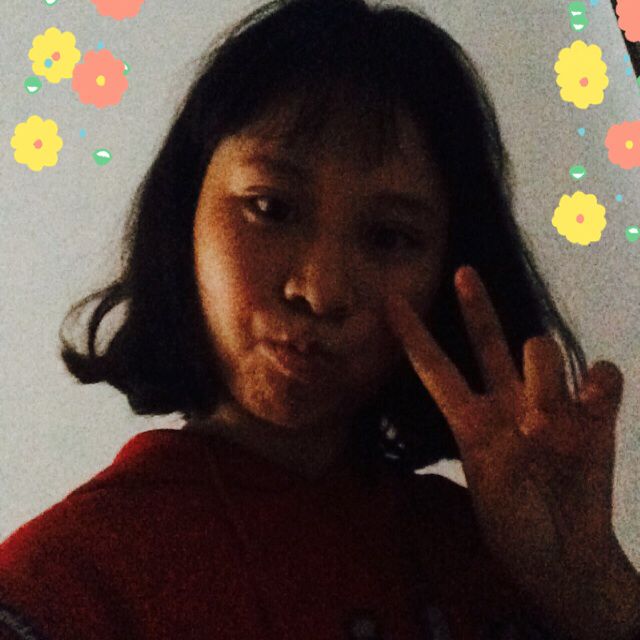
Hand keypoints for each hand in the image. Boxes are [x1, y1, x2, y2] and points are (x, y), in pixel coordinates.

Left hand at [384, 265, 626, 633]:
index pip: (435, 368)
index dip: (412, 335)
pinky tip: (593, 406)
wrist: (564, 557)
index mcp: (469, 420)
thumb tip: (540, 414)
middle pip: (487, 341)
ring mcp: (550, 405)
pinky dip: (599, 383)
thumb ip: (509, 446)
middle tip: (462, 271)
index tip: (389, 301)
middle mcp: (506, 402)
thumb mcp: (490, 494)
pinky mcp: (594, 416)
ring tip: (545, 429)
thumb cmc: (517, 529)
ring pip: (542, 350)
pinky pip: (601, 375)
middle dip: (476, 306)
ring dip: (544, 379)